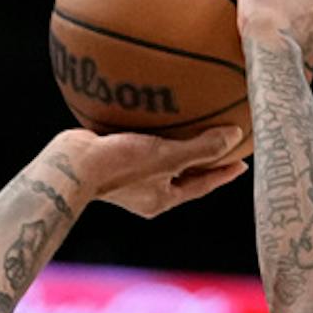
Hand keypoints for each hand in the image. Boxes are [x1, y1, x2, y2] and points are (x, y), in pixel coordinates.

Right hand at [50, 126, 246, 217]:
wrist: (70, 165)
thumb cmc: (120, 166)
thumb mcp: (167, 156)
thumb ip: (202, 148)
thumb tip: (236, 136)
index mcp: (161, 199)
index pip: (202, 185)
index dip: (223, 173)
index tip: (242, 163)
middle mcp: (145, 193)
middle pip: (183, 175)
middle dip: (202, 161)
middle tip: (223, 146)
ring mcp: (127, 179)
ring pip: (160, 161)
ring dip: (177, 147)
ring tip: (191, 128)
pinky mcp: (111, 161)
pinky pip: (140, 146)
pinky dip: (152, 134)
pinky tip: (153, 113)